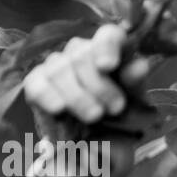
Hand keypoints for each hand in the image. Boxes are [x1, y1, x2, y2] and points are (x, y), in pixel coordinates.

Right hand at [23, 24, 149, 139]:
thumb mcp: (134, 102)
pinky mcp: (36, 82)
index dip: (106, 47)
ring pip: (59, 71)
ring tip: (94, 117)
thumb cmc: (119, 115)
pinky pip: (36, 84)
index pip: (108, 35)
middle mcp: (81, 51)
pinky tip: (60, 109)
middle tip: (115, 109)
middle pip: (81, 56)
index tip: (108, 66)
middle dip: (99, 85)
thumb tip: (141, 65)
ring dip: (78, 96)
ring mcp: (56, 64)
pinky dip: (48, 97)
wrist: (96, 142)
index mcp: (110, 50)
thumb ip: (135, 83)